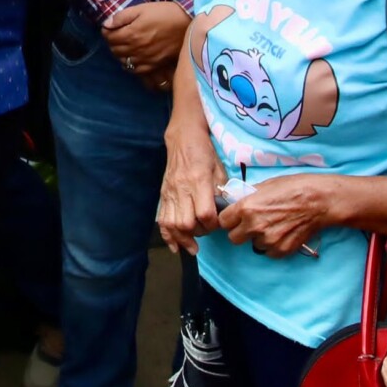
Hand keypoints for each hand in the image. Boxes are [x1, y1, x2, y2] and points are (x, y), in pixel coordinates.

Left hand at [102, 1, 188, 86]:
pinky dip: (131, 65)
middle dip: (112, 42)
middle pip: (114, 50)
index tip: (110, 28)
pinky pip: (136, 70)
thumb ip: (122, 17)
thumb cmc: (164, 13)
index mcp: (131, 34)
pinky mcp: (154, 64)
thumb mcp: (141, 9)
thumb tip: (106, 24)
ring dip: (121, 54)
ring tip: (125, 46)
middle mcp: (136, 49)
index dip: (106, 31)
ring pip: (123, 61)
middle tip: (117, 35)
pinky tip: (133, 58)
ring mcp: (145, 59)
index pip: (109, 37)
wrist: (187, 23)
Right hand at [157, 109, 224, 254]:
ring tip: (192, 247)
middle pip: (186, 223)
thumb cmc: (205, 152)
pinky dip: (168, 236)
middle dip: (198, 233)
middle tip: (207, 231)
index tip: (219, 224)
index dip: (213, 224)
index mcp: (198, 181)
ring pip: (172, 224)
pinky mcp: (163, 195)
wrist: (183, 139)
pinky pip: (162, 220)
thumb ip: (221, 191)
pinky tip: (176, 246)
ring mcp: (170, 193)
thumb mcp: (219, 169)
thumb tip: (224, 212)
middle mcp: (182, 189)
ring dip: (183, 239)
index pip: (204, 213)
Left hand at [216, 173, 371, 259]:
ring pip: (253, 245)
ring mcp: (268, 240)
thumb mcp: (266, 185)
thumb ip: (248, 197)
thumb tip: (237, 202)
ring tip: (274, 225)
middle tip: (252, 223)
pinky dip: (273, 245)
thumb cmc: (294, 188)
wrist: (320, 201)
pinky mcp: (281, 250)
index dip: (229, 219)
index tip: (235, 217)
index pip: (223, 221)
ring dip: (259, 238)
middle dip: (240, 231)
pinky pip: (269, 252)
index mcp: (246, 208)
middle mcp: (254, 226)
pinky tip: (283, 232)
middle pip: (234, 238)